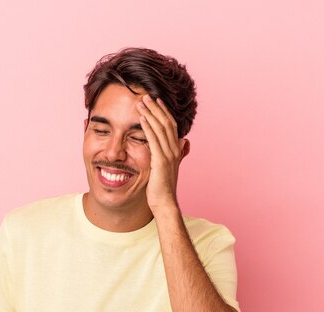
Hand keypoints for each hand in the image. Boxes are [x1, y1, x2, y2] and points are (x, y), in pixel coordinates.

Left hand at [136, 94, 188, 213]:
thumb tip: (182, 143)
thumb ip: (175, 154)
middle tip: (146, 96)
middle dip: (156, 108)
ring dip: (150, 113)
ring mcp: (169, 155)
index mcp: (176, 150)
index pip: (171, 125)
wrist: (165, 203)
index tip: (156, 101)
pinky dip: (148, 127)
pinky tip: (142, 118)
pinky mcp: (161, 161)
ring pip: (160, 128)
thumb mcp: (169, 167)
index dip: (164, 112)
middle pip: (166, 123)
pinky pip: (153, 140)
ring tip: (141, 102)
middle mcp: (174, 150)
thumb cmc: (163, 188)